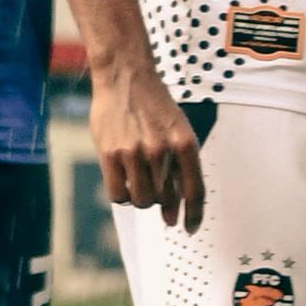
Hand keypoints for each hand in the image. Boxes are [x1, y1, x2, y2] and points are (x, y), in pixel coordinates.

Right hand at [88, 53, 203, 231]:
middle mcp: (162, 150)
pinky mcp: (110, 154)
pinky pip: (118, 194)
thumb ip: (179, 164)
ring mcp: (135, 153)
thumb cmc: (151, 104)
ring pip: (141, 200)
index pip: (195, 191)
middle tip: (153, 189)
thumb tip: (173, 208)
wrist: (124, 76)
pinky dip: (122, 194)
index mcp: (185, 143)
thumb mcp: (177, 128)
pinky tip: (122, 179)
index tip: (188, 228)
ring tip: (136, 178)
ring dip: (140, 197)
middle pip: (164, 200)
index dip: (193, 215)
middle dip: (161, 202)